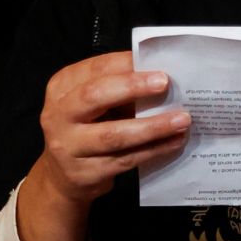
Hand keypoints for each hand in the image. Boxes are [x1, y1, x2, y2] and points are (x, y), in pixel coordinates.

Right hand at [17, 52, 189, 240]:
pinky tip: (174, 142)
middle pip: (94, 96)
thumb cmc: (85, 130)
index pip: (94, 70)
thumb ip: (116, 90)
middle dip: (132, 87)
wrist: (63, 177)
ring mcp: (68, 146)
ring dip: (152, 127)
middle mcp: (58, 115)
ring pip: (113, 135)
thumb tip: (161, 78)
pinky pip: (125, 160)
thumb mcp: (91, 105)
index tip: (156, 62)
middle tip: (165, 83)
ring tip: (181, 120)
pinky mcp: (85, 173)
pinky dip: (153, 150)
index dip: (125, 65)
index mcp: (61, 88)